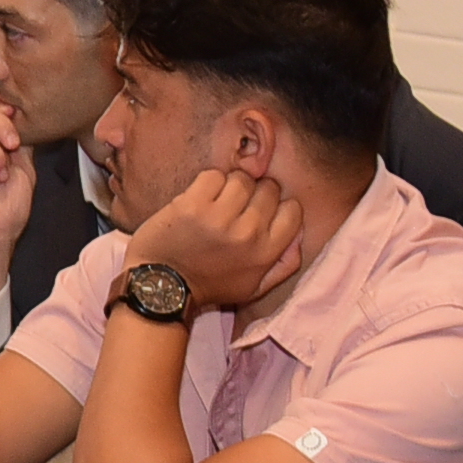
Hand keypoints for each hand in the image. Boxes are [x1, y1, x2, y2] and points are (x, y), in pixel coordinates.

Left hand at [127, 168, 304, 311]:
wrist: (162, 284)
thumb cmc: (209, 285)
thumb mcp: (255, 287)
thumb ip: (285, 264)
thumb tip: (301, 235)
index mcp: (266, 252)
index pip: (292, 209)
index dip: (278, 206)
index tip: (261, 212)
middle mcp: (247, 233)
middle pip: (268, 189)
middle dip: (255, 194)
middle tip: (236, 207)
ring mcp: (219, 217)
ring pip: (241, 179)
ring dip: (230, 186)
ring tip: (217, 202)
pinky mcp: (192, 205)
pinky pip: (213, 175)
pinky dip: (207, 183)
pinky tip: (200, 199)